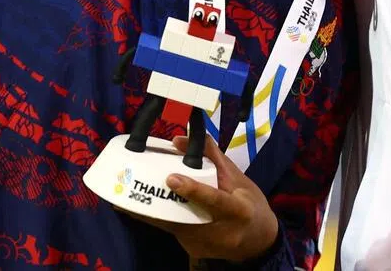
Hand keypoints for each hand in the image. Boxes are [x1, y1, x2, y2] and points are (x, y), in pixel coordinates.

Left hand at [145, 135, 279, 261]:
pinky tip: (155, 209)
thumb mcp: (239, 179)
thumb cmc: (251, 203)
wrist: (258, 241)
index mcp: (238, 210)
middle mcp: (221, 232)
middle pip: (184, 218)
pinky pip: (176, 231)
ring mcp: (206, 245)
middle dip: (158, 206)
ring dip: (155, 213)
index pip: (214, 199)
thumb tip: (181, 140)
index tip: (171, 179)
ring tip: (131, 202)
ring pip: (175, 227)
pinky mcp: (194, 251)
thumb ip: (212, 158)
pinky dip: (166, 219)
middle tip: (133, 193)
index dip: (193, 190)